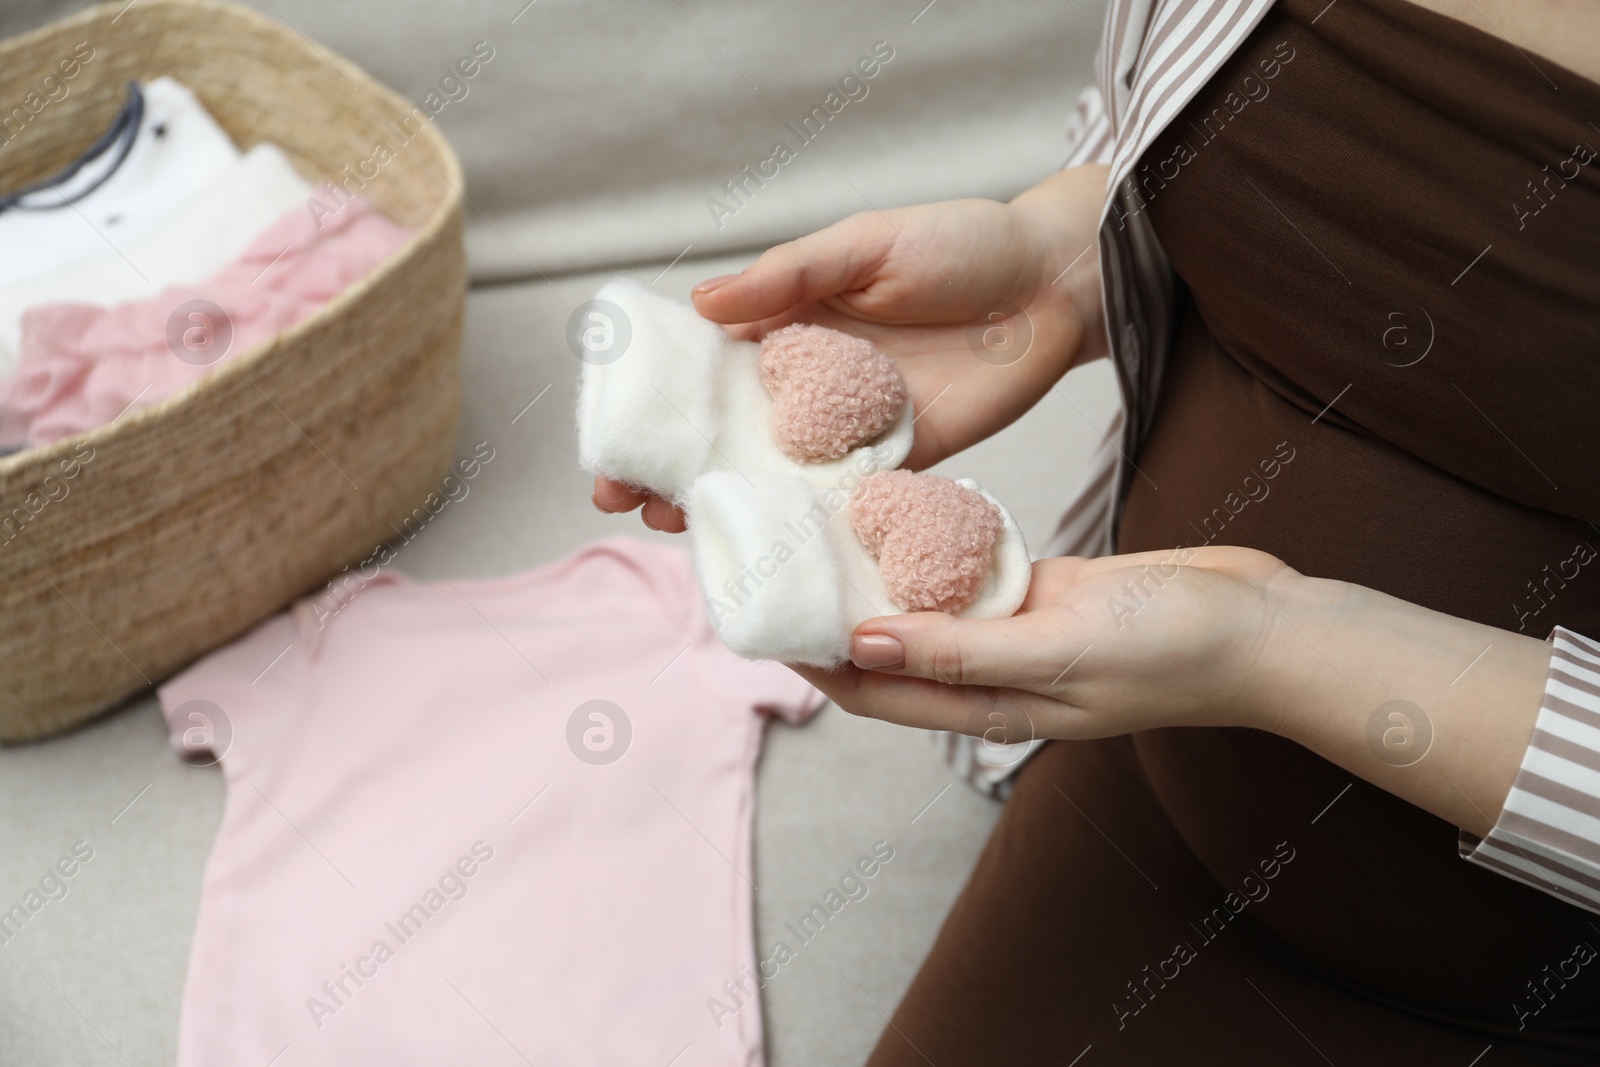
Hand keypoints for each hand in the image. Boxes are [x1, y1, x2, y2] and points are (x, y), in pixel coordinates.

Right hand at [593, 164, 1110, 532]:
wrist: (1051, 285)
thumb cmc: (960, 244)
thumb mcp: (866, 243)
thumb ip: (788, 277)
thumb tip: (702, 304)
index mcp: (788, 324)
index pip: (704, 370)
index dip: (654, 406)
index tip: (611, 440)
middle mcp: (809, 383)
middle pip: (725, 434)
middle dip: (673, 469)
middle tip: (627, 502)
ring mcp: (851, 430)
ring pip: (775, 478)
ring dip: (729, 507)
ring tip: (681, 532)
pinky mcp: (901, 464)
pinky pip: (846, 503)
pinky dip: (808, 530)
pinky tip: (771, 555)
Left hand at [789, 546, 1297, 740]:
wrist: (1266, 624)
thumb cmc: (1174, 646)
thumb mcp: (1060, 647)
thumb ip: (961, 651)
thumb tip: (861, 647)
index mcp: (996, 707)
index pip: (880, 693)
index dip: (819, 667)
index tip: (767, 628)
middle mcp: (1000, 676)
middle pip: (894, 655)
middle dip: (836, 625)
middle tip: (783, 572)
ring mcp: (1025, 634)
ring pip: (932, 613)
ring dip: (882, 586)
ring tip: (826, 541)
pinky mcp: (1053, 594)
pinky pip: (977, 578)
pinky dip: (939, 555)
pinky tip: (906, 520)